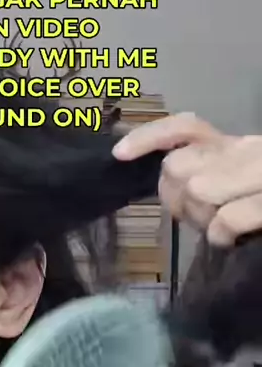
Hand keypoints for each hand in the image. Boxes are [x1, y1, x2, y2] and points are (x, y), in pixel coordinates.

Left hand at [113, 113, 261, 245]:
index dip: (148, 138)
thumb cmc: (257, 197)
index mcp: (234, 145)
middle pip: (177, 166)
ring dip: (202, 219)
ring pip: (198, 191)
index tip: (119, 154)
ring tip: (220, 226)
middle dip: (177, 198)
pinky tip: (230, 239)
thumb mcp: (236, 182)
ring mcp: (260, 172)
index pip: (185, 127)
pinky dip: (220, 235)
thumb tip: (167, 183)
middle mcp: (246, 149)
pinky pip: (225, 219)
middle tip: (197, 215)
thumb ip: (204, 175)